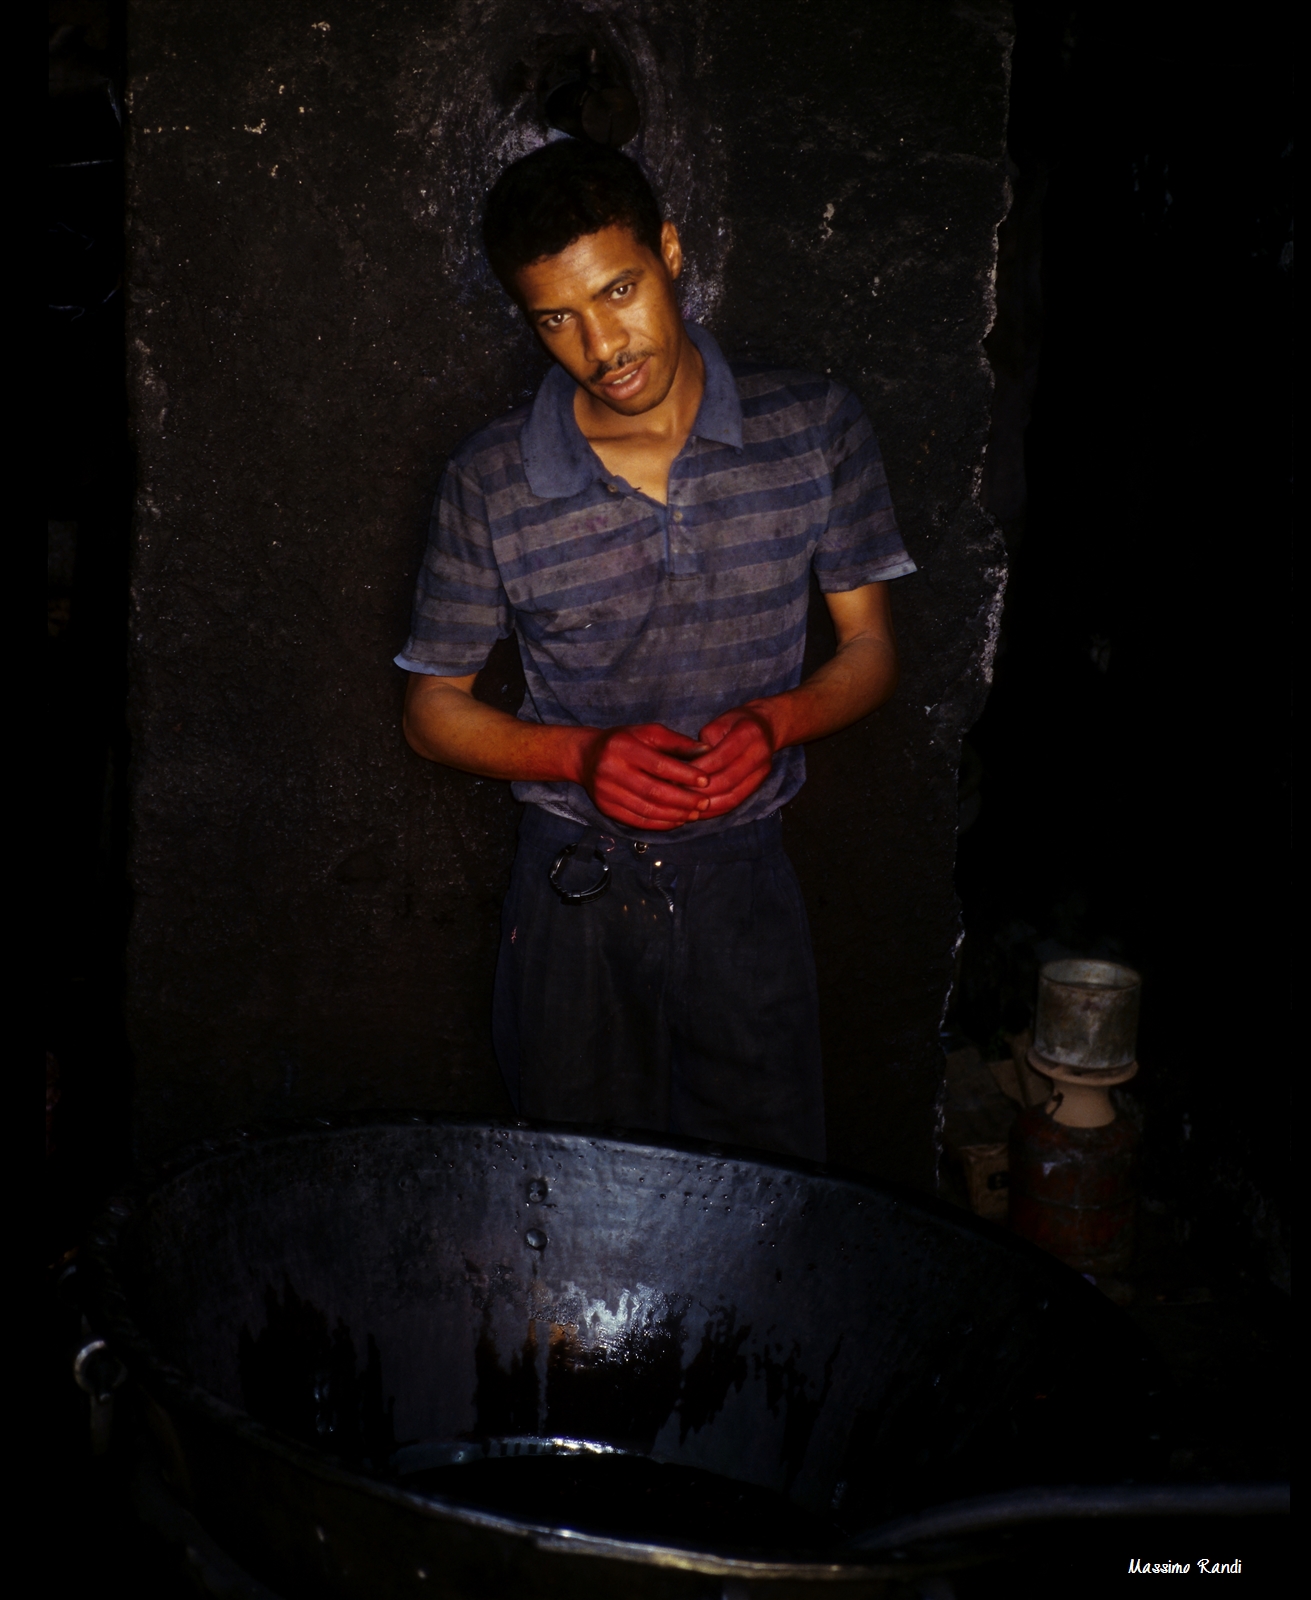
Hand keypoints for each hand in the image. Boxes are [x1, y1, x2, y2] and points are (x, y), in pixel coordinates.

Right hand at [577, 723, 711, 830]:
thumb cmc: (623, 741)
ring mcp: (606, 792)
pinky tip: (676, 820)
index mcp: (623, 747)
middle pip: (653, 791)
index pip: (659, 765)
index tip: (706, 781)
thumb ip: (677, 742)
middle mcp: (611, 770)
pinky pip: (637, 821)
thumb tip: (707, 750)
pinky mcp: (605, 808)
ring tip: (694, 814)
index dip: (684, 775)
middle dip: (683, 800)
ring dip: (674, 814)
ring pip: (646, 809)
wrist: (585, 756)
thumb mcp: (648, 733)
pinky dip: (660, 824)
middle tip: (705, 803)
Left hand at [686, 704, 777, 818]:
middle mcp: (759, 754)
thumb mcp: (717, 724)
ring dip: (707, 805)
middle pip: (727, 780)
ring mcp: (762, 772)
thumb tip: (684, 770)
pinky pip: (736, 802)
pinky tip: (699, 811)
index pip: (720, 757)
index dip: (697, 769)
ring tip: (685, 807)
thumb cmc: (735, 723)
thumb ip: (703, 745)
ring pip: (733, 796)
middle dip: (699, 790)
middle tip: (676, 794)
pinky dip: (716, 810)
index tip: (674, 775)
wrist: (766, 727)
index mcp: (748, 733)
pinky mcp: (758, 785)